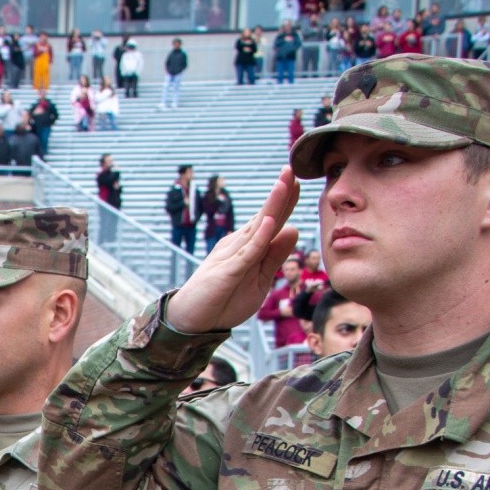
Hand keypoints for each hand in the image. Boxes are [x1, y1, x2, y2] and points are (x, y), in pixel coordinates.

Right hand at [164, 166, 300, 334]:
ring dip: (272, 206)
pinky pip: (246, 254)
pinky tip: (269, 222)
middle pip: (265, 217)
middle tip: (291, 168)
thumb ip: (275, 256)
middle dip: (279, 193)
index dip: (285, 201)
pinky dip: (259, 238)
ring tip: (284, 183)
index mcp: (248, 247)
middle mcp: (239, 246)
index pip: (271, 221)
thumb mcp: (259, 281)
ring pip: (257, 229)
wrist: (191, 321)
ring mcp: (232, 257)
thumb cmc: (224, 302)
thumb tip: (295, 228)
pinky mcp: (226, 273)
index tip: (298, 180)